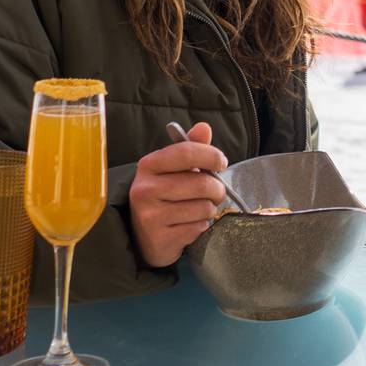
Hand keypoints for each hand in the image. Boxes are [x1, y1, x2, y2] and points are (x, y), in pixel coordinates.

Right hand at [128, 121, 227, 267]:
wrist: (144, 237)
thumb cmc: (164, 196)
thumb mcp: (173, 170)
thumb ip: (191, 148)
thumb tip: (204, 127)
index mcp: (148, 165)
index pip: (187, 152)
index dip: (211, 156)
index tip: (221, 162)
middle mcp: (145, 189)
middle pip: (202, 183)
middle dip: (217, 189)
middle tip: (215, 193)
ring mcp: (150, 216)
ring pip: (204, 207)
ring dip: (209, 210)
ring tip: (198, 210)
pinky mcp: (160, 239)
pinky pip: (198, 228)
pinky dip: (201, 227)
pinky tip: (189, 226)